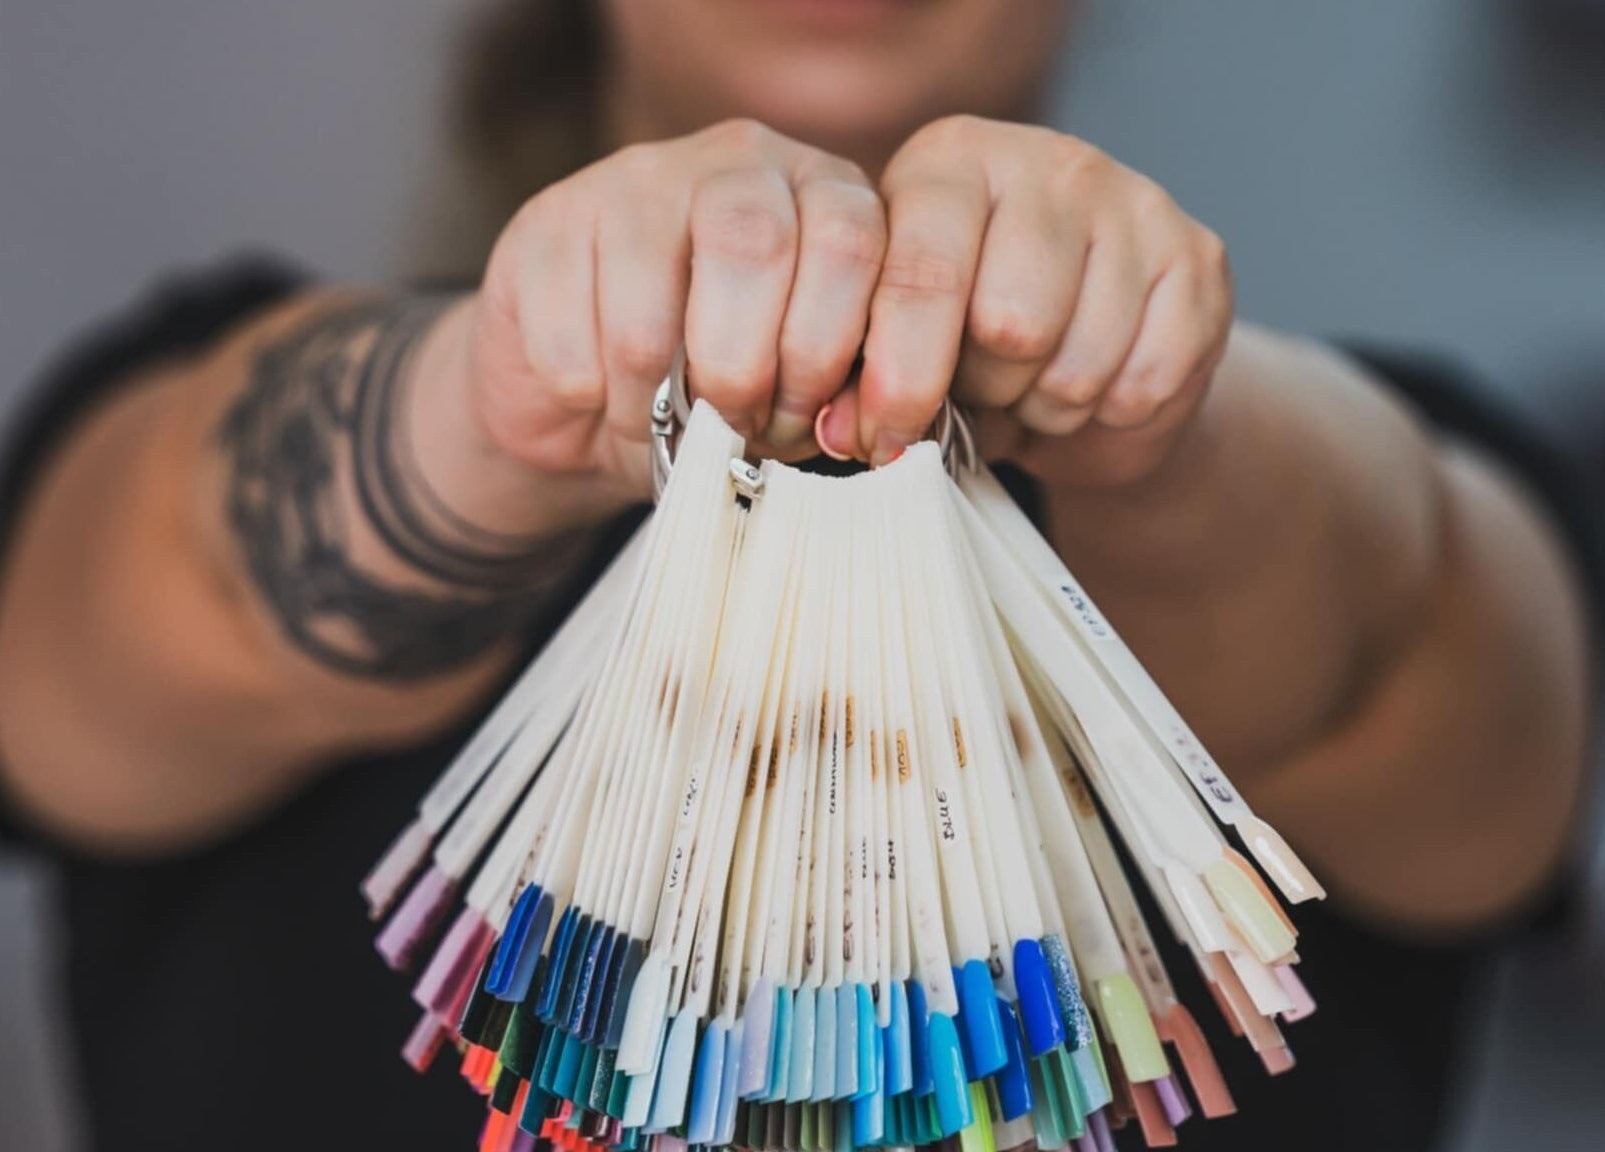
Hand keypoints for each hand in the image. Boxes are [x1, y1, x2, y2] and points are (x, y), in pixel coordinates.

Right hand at [454, 118, 889, 506]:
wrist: (589, 391)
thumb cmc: (721, 389)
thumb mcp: (799, 393)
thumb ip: (836, 396)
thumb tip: (847, 426)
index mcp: (824, 192)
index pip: (851, 242)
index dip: (826, 353)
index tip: (800, 421)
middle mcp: (738, 160)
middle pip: (754, 248)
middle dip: (744, 372)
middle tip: (731, 424)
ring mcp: (636, 177)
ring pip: (650, 316)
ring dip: (655, 403)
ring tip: (659, 420)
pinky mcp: (549, 220)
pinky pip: (571, 342)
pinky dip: (588, 396)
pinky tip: (597, 392)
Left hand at [817, 116, 1232, 489]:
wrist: (1089, 358)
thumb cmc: (972, 346)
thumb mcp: (903, 348)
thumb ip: (864, 381)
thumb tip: (842, 431)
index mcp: (949, 162)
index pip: (922, 273)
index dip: (901, 376)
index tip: (885, 439)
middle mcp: (1048, 160)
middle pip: (1011, 325)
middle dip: (989, 390)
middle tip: (986, 388)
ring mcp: (1135, 201)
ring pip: (1079, 361)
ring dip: (1049, 408)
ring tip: (1037, 388)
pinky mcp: (1199, 257)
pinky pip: (1144, 380)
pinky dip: (1112, 412)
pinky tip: (1097, 385)